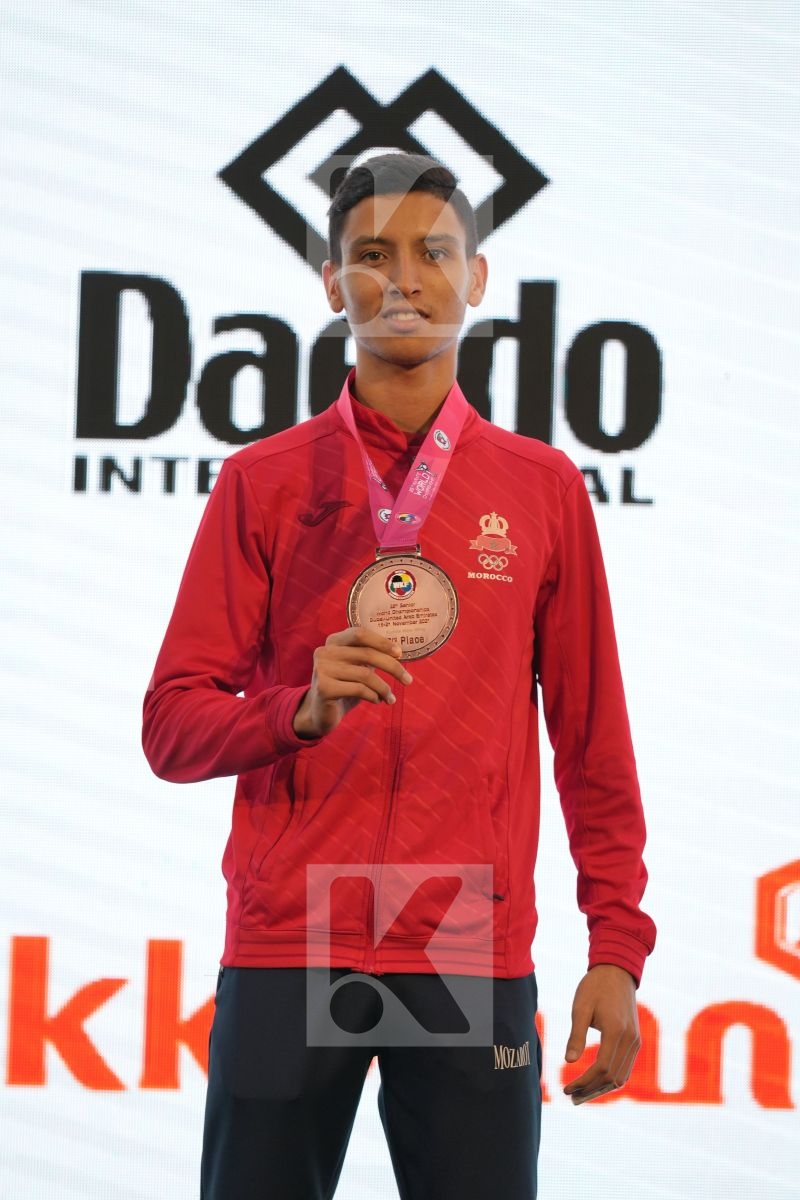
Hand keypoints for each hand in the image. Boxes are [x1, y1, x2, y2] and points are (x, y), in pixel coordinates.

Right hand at [293, 627, 412, 738]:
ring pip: (365, 675)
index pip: (360, 633)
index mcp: (333, 641)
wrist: (320, 713)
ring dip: (384, 688)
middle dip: (392, 667)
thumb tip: (399, 652)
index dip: (382, 642)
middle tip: (408, 680)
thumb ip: (369, 656)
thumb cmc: (344, 687)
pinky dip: (373, 696)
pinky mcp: (324, 688)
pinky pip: (359, 689)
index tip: (400, 653)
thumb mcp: (356, 667)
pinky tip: (377, 701)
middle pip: (366, 654)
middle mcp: (325, 652)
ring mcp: (322, 669)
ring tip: (391, 698)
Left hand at [562, 964, 639, 1104]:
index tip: (566, 1088)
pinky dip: (611, 1079)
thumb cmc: (595, 987)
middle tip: (571, 1096)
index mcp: (616, 1031)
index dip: (584, 1082)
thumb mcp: (580, 1007)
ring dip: (601, 1088)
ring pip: (622, 1076)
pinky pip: (625, 1068)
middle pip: (613, 1078)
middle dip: (591, 1090)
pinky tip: (595, 1081)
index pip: (602, 1068)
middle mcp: (630, 1040)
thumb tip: (568, 1061)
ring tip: (580, 1093)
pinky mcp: (635, 1040)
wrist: (617, 971)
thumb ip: (576, 1035)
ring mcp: (636, 1041)